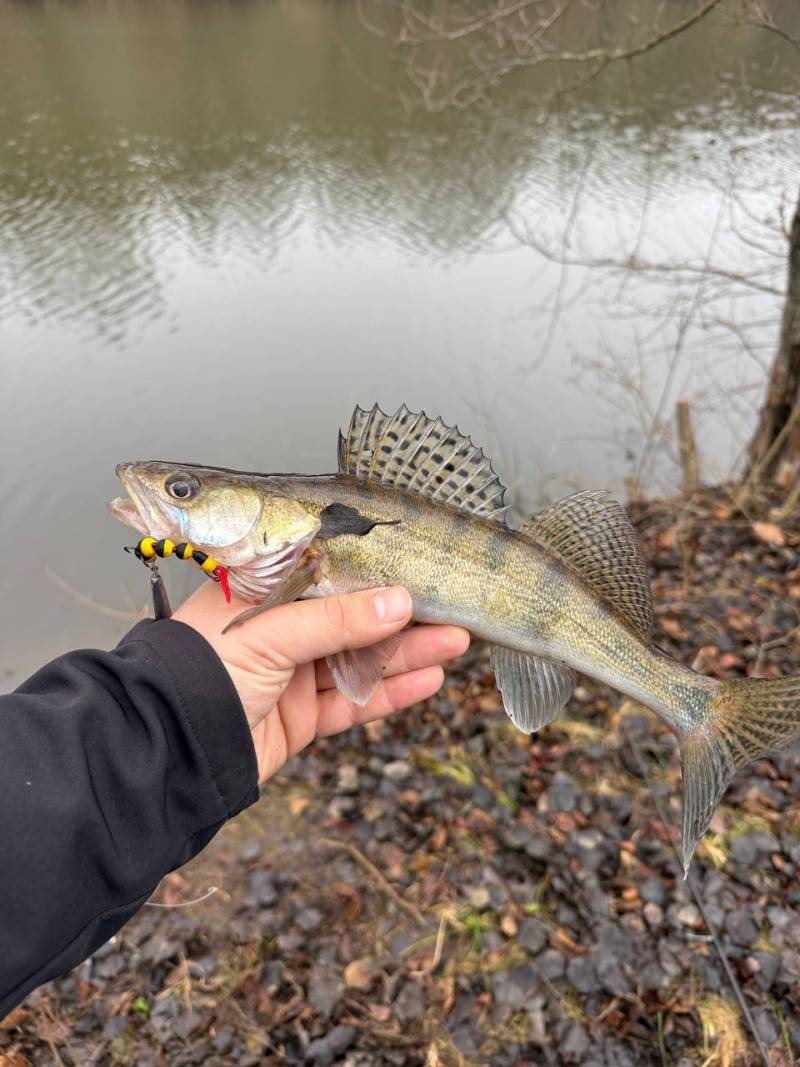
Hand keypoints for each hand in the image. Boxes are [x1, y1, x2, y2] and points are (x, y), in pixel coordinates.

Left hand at [173, 583, 469, 783]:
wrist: (168, 754)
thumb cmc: (199, 674)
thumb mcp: (270, 633)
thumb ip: (337, 619)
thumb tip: (399, 602)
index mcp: (261, 593)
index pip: (328, 573)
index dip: (374, 571)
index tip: (418, 568)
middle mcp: (277, 630)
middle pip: (352, 618)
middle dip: (403, 615)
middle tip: (452, 606)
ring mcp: (289, 675)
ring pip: (360, 659)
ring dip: (408, 651)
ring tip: (457, 640)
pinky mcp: (299, 718)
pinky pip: (353, 702)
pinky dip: (390, 692)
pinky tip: (428, 678)